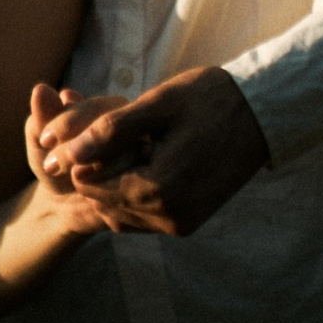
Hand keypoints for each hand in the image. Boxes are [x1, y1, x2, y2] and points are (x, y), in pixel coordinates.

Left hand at [33, 66, 269, 238]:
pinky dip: (134, 194)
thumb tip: (58, 155)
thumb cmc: (210, 98)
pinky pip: (143, 217)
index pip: (88, 183)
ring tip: (131, 144)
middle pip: (102, 201)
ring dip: (114, 183)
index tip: (93, 124)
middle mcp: (168, 218)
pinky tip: (144, 161)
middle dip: (97, 169)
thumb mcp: (156, 105)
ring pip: (120, 213)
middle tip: (115, 132)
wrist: (264, 114)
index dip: (80, 154)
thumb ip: (106, 132)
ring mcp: (180, 225)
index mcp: (157, 189)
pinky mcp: (189, 224)